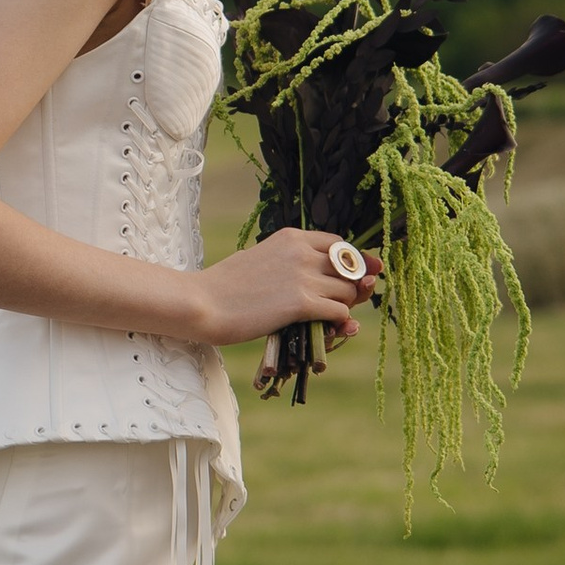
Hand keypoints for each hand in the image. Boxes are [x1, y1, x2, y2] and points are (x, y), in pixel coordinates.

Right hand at [186, 225, 382, 354]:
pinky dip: (338, 322)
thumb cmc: (226, 286)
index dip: (354, 262)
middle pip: (350, 269)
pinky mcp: (301, 303)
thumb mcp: (262, 259)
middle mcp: (302, 252)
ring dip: (343, 307)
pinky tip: (327, 328)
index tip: (361, 276)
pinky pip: (339, 312)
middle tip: (343, 304)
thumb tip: (323, 278)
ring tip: (327, 318)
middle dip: (352, 288)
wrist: (203, 303)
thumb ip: (293, 263)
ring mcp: (303, 276)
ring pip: (348, 292)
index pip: (340, 245)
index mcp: (292, 237)